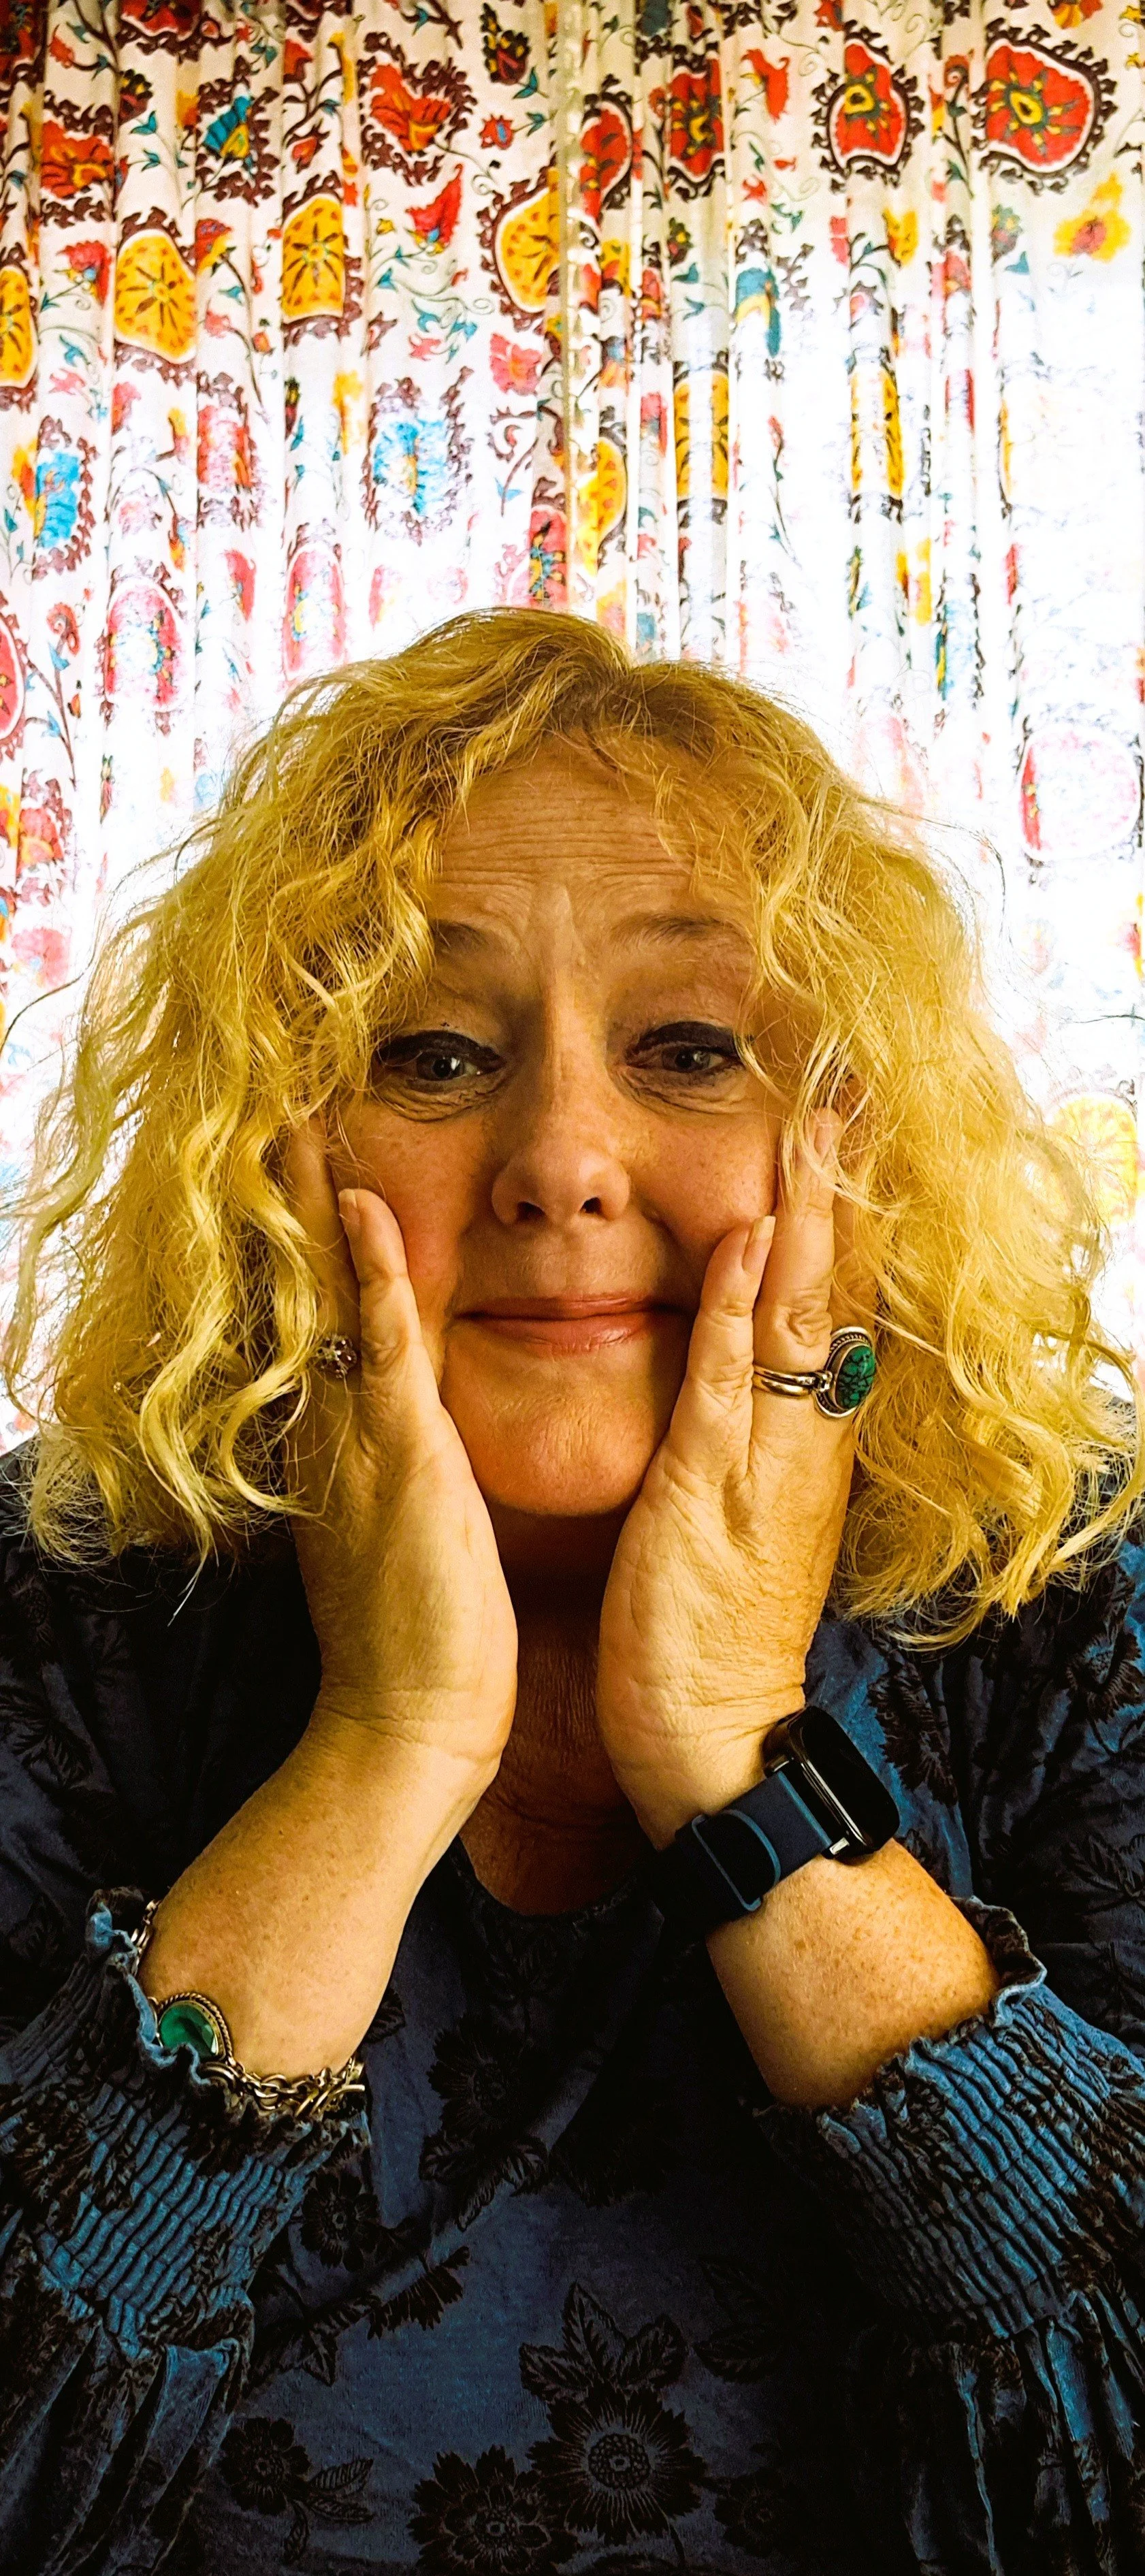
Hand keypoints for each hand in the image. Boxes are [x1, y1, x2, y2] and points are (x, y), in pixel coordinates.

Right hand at [281, 1117, 517, 1809]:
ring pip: (327, 1301)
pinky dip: (368, 1273)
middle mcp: (330, 1434)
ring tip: (301, 1121)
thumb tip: (388, 1446)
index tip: (301, 1172)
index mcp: (335, 1450)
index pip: (312, 1325)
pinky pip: (380, 1345)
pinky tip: (360, 1207)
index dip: (303, 1247)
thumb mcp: (389, 1539)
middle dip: (288, 1205)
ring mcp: (358, 1441)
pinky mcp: (401, 1459)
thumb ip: (381, 1481)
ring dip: (315, 1208)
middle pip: (297, 1295)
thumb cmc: (416, 1645)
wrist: (408, 1727)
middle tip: (275, 1114)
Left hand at [597, 1113, 871, 1846]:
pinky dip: (745, 1309)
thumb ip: (758, 1440)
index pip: (838, 1307)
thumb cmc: (715, 1627)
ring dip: (806, 1219)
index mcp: (811, 1441)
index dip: (844, 1220)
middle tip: (849, 1096)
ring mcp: (768, 1460)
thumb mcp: (749, 1514)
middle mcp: (808, 1438)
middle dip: (842, 1194)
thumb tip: (762, 1377)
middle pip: (837, 1292)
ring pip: (799, 1318)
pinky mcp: (713, 1490)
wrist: (714, 1732)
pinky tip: (750, 1242)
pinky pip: (733, 1382)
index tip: (847, 1136)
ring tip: (814, 1129)